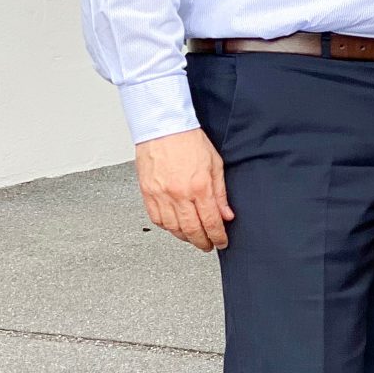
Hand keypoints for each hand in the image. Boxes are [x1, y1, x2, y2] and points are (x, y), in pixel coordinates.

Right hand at [135, 129, 232, 251]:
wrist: (164, 126)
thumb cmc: (189, 140)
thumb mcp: (215, 164)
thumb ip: (220, 193)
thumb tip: (226, 214)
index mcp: (199, 187)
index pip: (211, 222)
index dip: (217, 236)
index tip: (221, 242)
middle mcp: (179, 194)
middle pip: (192, 230)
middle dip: (202, 242)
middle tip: (208, 245)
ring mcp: (161, 195)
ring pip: (173, 228)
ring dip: (185, 237)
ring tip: (193, 237)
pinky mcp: (147, 193)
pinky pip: (156, 219)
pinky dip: (167, 227)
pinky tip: (175, 227)